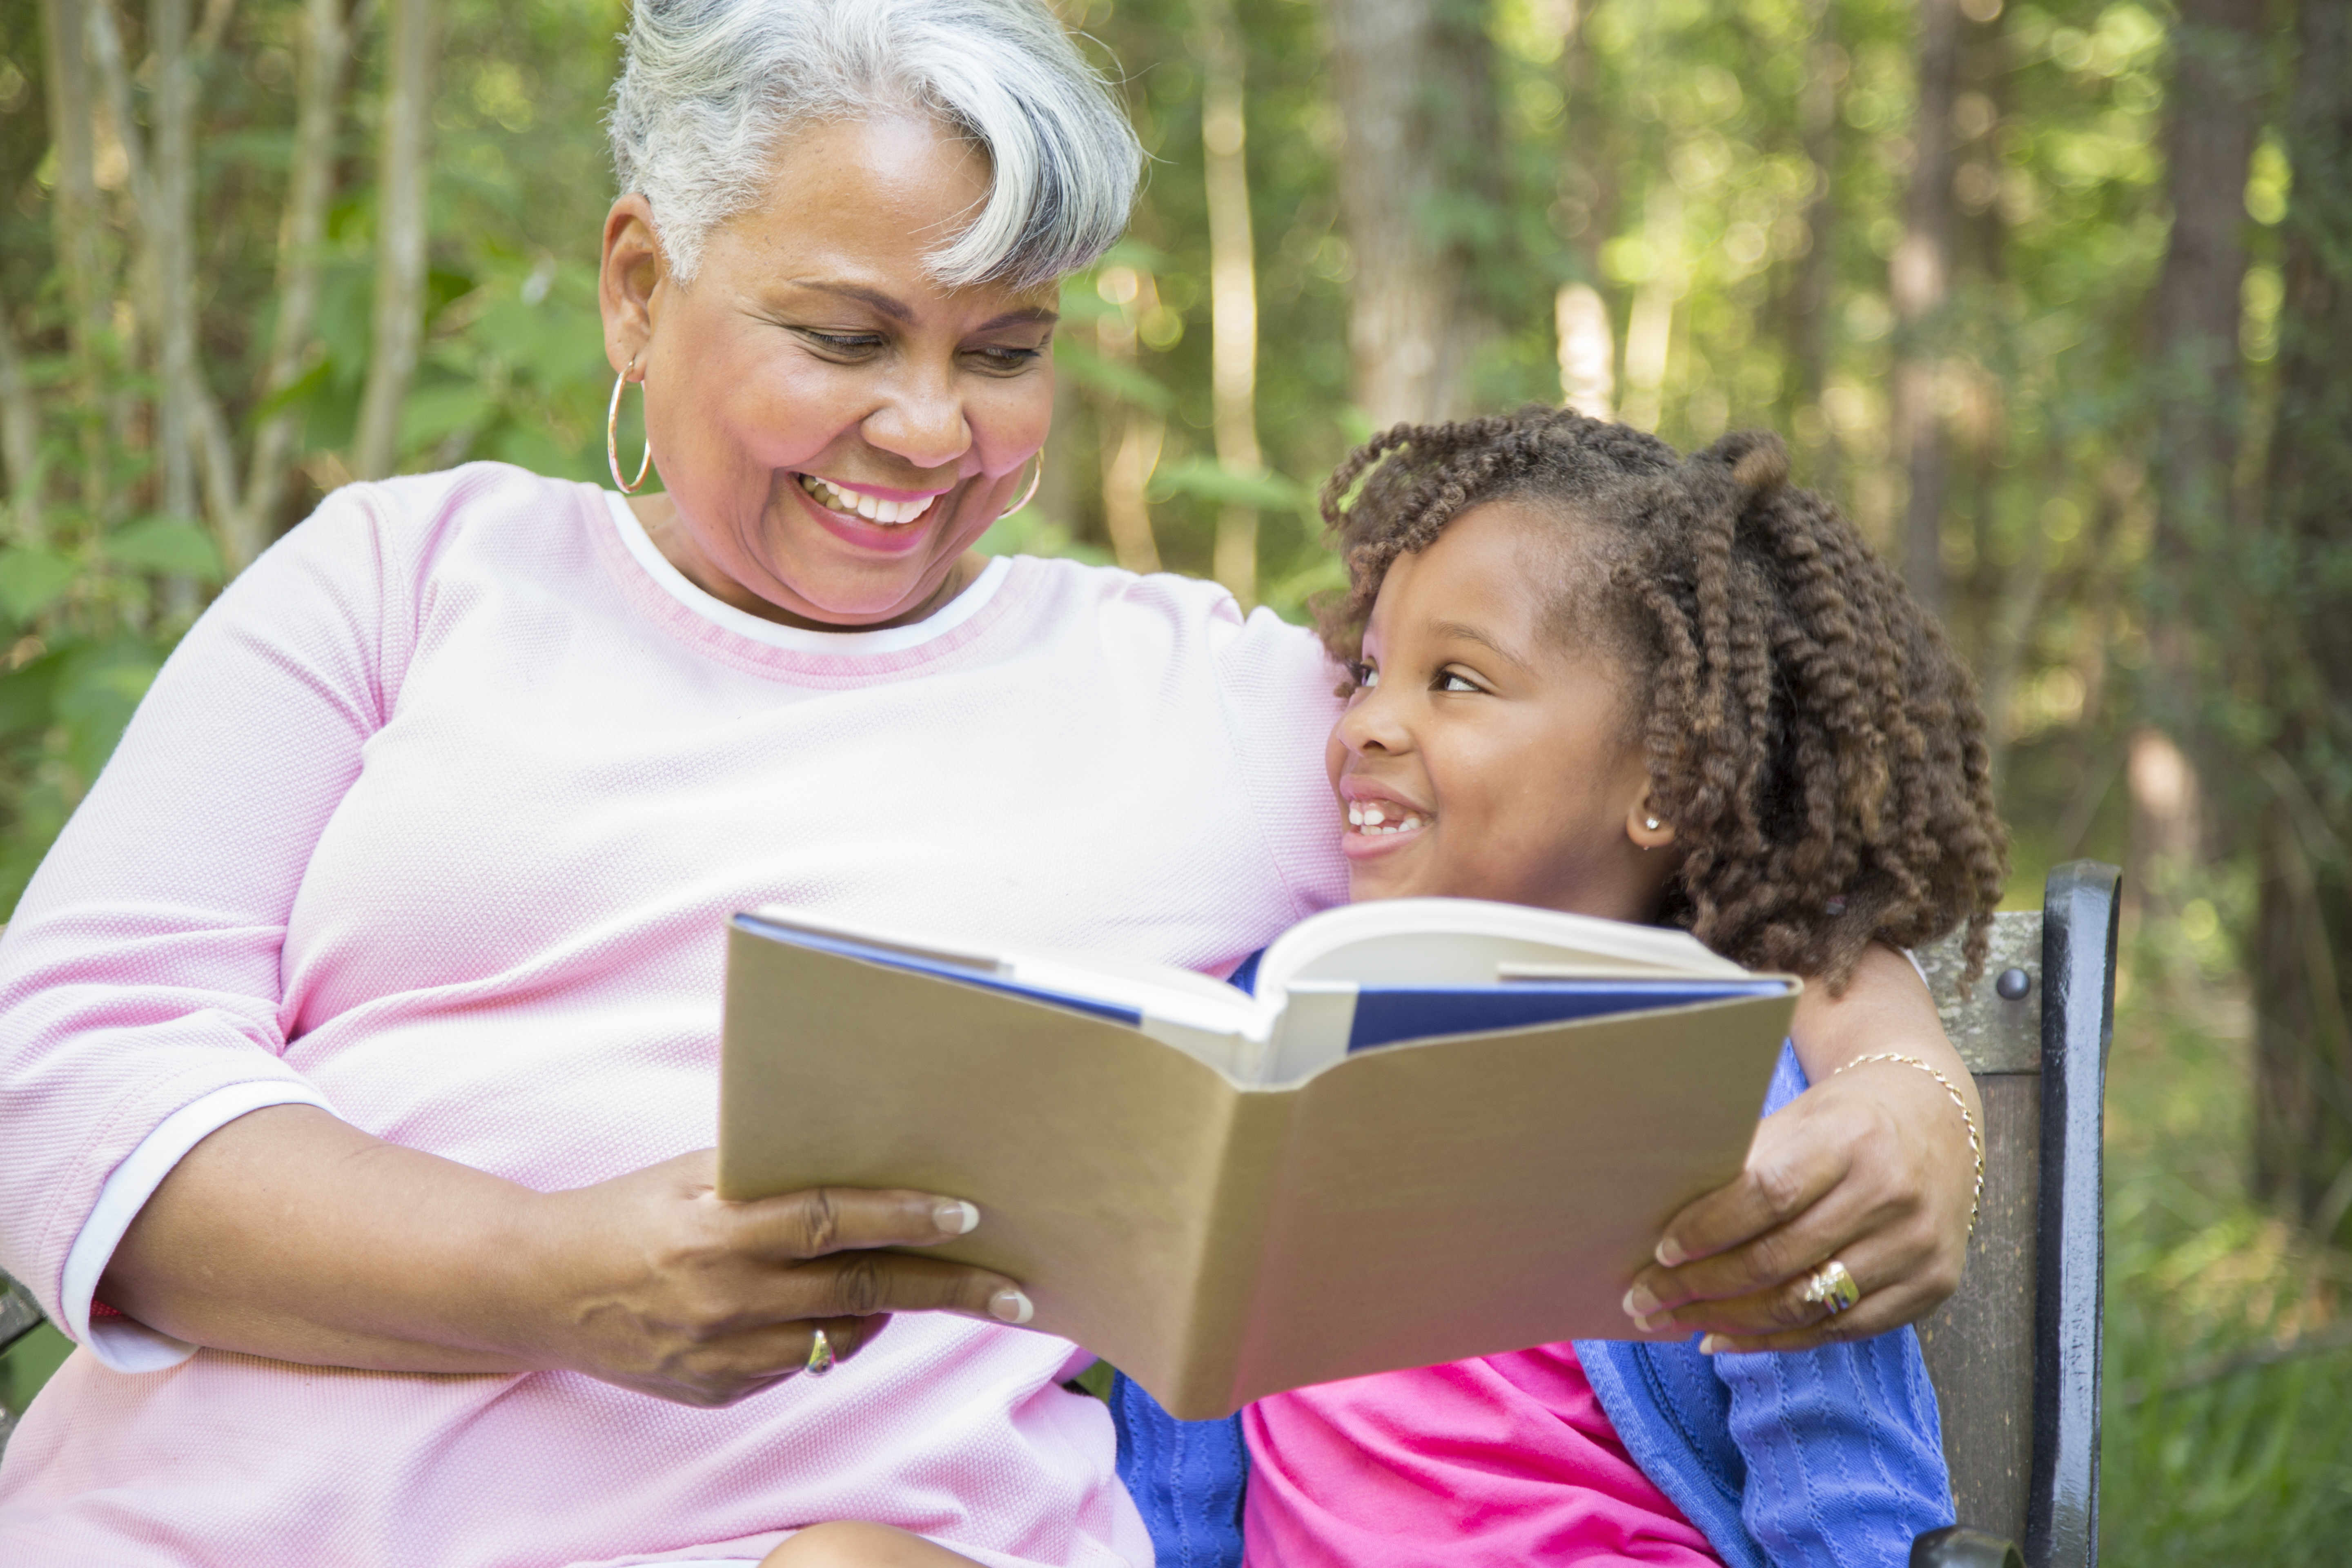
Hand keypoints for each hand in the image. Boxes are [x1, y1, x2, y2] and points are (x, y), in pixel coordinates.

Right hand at [525, 1150, 1031, 1406]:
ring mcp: (722, 1357)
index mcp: (717, 1232)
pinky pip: (802, 1363)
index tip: (968, 1214)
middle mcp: (723, 1300)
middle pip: (861, 1291)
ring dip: (891, 1309)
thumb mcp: (691, 1174)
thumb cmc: (628, 1211)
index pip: (831, 1221)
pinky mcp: (718, 1393)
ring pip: (841, 1336)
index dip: (904, 1216)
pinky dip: (830, 1334)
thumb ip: (769, 1174)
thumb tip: (863, 1159)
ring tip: (927, 1281)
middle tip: (1015, 1291)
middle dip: (948, 1288)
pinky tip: (837, 1308)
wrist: (539, 1288)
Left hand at [1619, 1057, 1973, 1353]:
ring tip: (1675, 1322)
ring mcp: (1917, 1247)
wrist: (1936, 1122)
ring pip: (1805, 1305)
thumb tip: (1667, 1231)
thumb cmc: (1843, 1122)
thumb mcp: (1796, 1121)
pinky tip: (1726, 1337)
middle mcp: (1892, 1196)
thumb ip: (1744, 1169)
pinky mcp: (1931, 1287)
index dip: (1708, 1228)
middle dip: (1701, 1287)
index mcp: (1852, 1141)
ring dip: (1729, 1322)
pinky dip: (1775, 1340)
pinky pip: (1839, 1330)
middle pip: (1780, 1259)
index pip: (1768, 1195)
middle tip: (1645, 1301)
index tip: (1660, 1252)